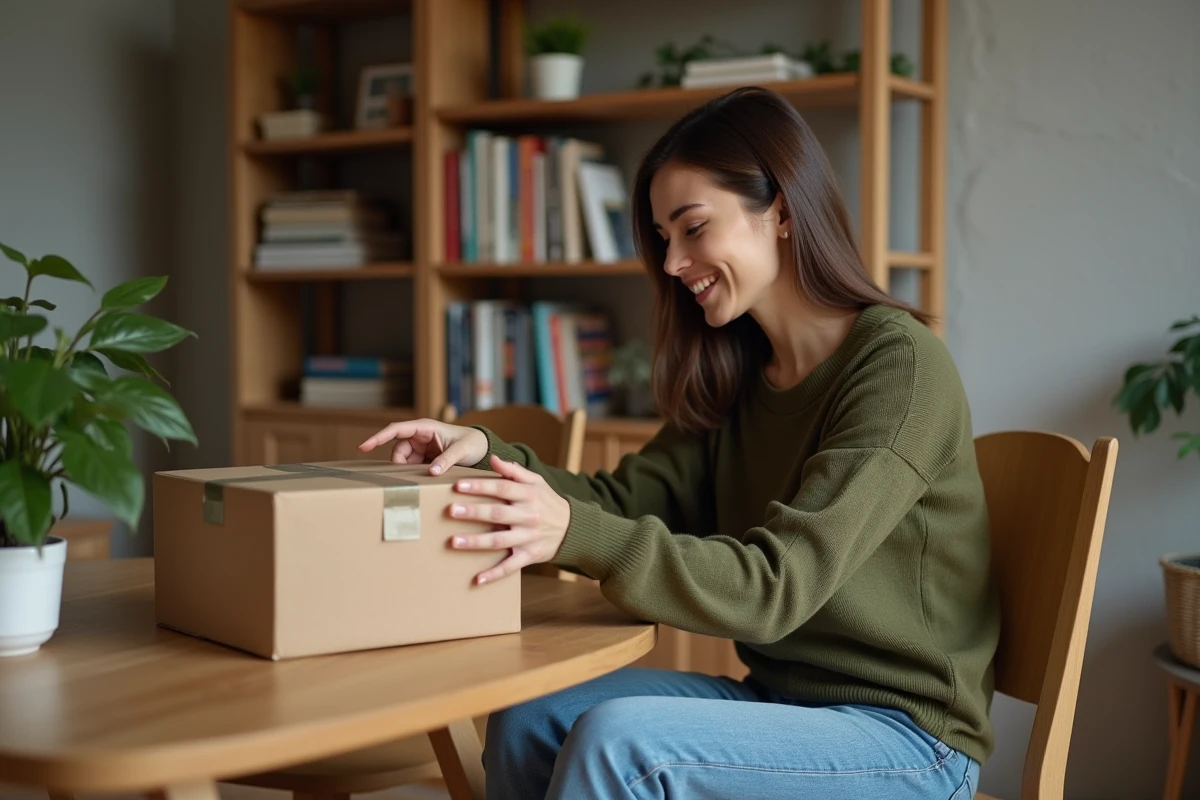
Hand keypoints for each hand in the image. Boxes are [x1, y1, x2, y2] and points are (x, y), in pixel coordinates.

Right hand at [358, 418, 487, 474]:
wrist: (482, 448)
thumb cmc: (472, 443)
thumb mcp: (461, 450)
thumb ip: (446, 460)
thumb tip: (430, 472)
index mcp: (425, 427)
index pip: (396, 430)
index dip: (378, 437)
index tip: (363, 447)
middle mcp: (420, 436)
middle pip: (398, 451)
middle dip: (400, 465)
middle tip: (409, 479)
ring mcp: (421, 448)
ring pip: (404, 461)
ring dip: (408, 472)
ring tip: (420, 480)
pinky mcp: (424, 459)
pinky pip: (412, 467)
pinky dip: (414, 475)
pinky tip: (422, 482)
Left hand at [448, 455, 570, 584]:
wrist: (572, 528)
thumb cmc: (547, 501)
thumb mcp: (536, 482)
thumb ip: (514, 471)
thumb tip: (493, 459)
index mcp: (529, 495)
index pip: (502, 489)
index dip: (480, 486)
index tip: (458, 485)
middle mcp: (529, 516)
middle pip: (498, 514)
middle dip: (473, 513)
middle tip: (450, 511)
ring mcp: (529, 538)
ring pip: (500, 541)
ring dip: (476, 542)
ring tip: (453, 541)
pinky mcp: (530, 556)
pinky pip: (511, 567)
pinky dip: (494, 574)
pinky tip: (476, 579)